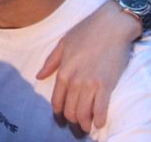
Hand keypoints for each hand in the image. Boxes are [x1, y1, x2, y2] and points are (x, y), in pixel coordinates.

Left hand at [37, 0, 138, 132]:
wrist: (112, 25)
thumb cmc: (87, 31)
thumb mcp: (63, 43)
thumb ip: (50, 62)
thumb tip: (38, 76)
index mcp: (63, 71)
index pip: (57, 100)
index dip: (59, 111)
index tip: (62, 115)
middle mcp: (75, 81)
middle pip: (70, 110)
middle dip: (72, 119)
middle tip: (76, 122)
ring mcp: (91, 84)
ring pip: (84, 113)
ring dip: (85, 123)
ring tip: (87, 125)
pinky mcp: (107, 86)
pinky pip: (101, 110)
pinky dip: (99, 120)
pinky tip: (99, 123)